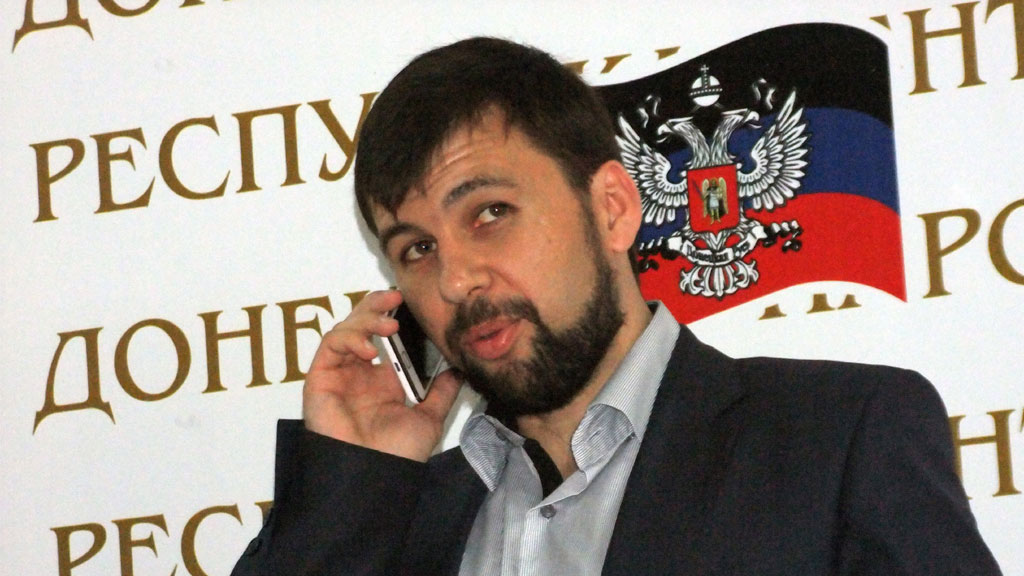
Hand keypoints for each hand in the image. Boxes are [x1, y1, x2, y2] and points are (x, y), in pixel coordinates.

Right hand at [302, 290, 462, 461]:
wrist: (376, 476)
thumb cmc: (398, 455)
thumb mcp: (429, 418)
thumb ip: (442, 393)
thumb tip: (458, 370)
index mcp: (382, 380)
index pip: (383, 336)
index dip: (392, 315)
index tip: (410, 302)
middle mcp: (358, 374)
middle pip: (360, 326)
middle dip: (375, 306)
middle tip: (395, 296)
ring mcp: (338, 376)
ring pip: (343, 330)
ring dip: (364, 319)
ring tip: (388, 324)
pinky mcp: (320, 380)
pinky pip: (329, 347)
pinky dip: (348, 338)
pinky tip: (368, 348)